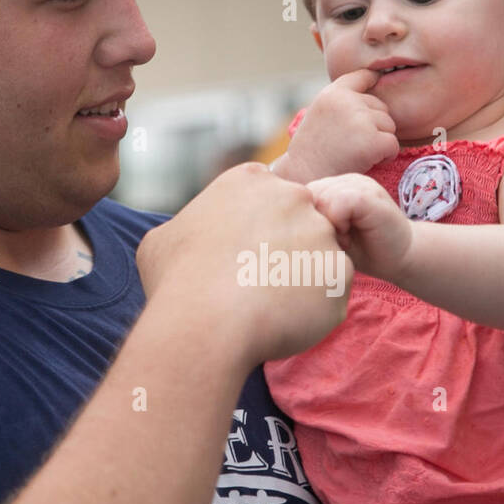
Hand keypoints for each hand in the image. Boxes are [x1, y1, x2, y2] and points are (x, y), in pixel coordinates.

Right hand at [136, 162, 351, 364]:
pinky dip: (314, 311)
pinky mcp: (340, 271)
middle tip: (257, 286)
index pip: (267, 201)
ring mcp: (322, 232)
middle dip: (284, 253)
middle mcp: (293, 196)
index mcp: (250, 180)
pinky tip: (284, 323)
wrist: (208, 322)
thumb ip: (187, 228)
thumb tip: (188, 240)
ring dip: (300, 282)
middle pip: (298, 224)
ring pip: (317, 259)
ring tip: (269, 309)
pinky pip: (332, 293)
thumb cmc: (178, 282)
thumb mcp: (163, 240)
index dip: (255, 234)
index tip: (241, 259)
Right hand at [273, 69, 398, 183]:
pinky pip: (393, 145)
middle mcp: (348, 101)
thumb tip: (369, 87)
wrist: (304, 177)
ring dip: (379, 141)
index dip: (373, 79)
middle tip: (353, 144)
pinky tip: (366, 162)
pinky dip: (385, 156)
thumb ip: (341, 103)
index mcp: (333, 93)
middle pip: (381, 107)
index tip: (377, 81)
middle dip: (374, 125)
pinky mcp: (373, 140)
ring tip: (357, 153)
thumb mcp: (319, 115)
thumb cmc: (311, 152)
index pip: (362, 76)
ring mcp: (361, 120)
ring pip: (389, 126)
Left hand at [307, 173, 411, 282]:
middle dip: (314, 221)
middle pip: (307, 195)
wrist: (401, 257)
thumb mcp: (330, 234)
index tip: (324, 237)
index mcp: (334, 187)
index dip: (306, 220)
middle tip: (334, 238)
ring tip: (343, 237)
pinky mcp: (369, 196)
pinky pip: (337, 202)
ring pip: (320, 197)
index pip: (300, 196)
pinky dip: (338, 223)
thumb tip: (280, 220)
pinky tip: (349, 236)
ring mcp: (359, 184)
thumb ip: (310, 221)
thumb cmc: (363, 250)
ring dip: (327, 224)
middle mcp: (346, 180)